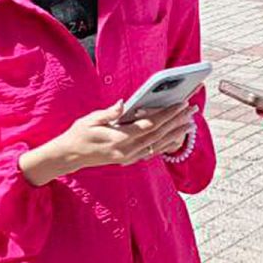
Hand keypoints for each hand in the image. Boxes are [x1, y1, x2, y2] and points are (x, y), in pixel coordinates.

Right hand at [20, 101, 195, 185]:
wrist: (70, 156)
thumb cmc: (79, 134)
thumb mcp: (90, 120)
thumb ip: (109, 113)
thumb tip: (123, 104)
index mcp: (119, 139)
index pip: (149, 125)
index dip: (167, 114)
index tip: (180, 103)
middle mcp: (127, 151)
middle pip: (158, 134)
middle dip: (177, 120)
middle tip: (192, 108)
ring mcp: (129, 157)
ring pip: (158, 144)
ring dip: (175, 133)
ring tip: (191, 122)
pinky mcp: (129, 159)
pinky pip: (152, 151)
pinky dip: (166, 143)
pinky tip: (176, 136)